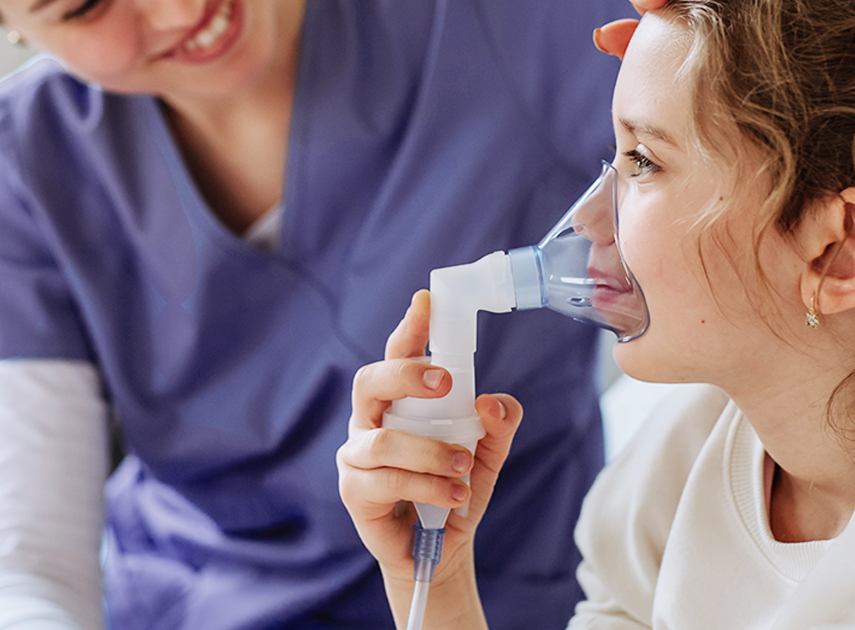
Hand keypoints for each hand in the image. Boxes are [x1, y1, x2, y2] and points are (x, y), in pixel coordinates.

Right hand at [337, 292, 521, 625]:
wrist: (441, 552)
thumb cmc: (454, 487)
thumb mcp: (490, 453)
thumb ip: (499, 423)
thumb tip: (491, 401)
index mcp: (401, 400)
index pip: (399, 352)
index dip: (410, 326)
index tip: (427, 301)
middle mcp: (372, 420)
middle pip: (370, 381)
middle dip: (405, 375)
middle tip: (445, 382)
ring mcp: (357, 456)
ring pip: (382, 440)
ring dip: (430, 451)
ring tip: (463, 467)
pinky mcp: (355, 492)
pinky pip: (384, 481)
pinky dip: (425, 485)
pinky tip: (454, 495)